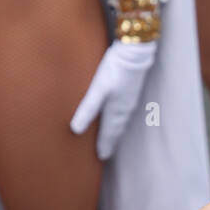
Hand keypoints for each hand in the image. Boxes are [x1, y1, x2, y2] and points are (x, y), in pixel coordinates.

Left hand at [70, 39, 156, 159]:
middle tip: (106, 152)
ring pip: (122, 121)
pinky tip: (118, 115)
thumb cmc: (115, 70)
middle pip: (117, 130)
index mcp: (116, 111)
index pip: (110, 133)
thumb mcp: (98, 89)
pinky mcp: (131, 91)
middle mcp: (125, 109)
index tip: (102, 157)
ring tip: (112, 138)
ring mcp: (129, 100)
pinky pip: (124, 112)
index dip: (105, 145)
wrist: (134, 52)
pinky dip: (120, 119)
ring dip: (116, 131)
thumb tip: (75, 130)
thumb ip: (87, 109)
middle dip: (111, 141)